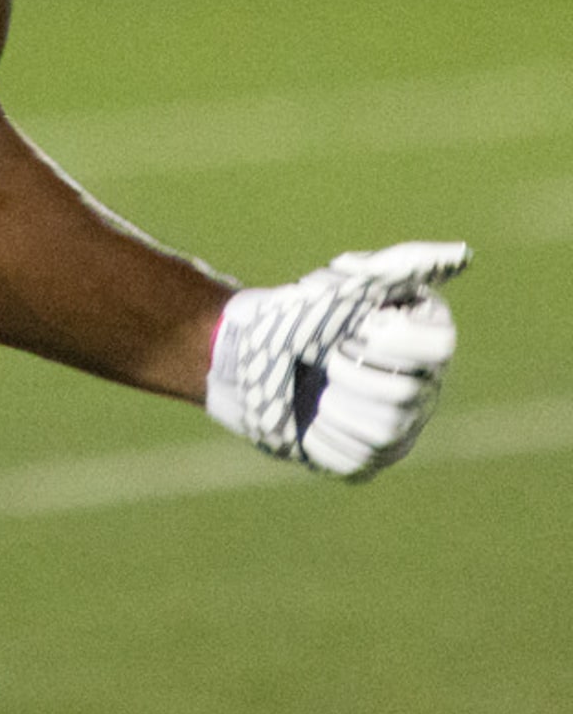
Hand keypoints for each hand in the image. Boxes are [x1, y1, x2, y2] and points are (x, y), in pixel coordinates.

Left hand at [206, 241, 468, 479]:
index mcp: (426, 345)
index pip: (439, 345)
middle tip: (327, 354)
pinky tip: (308, 417)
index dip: (391, 336)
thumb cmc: (301, 311)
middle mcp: (423, 389)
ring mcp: (399, 430)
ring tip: (316, 385)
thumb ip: (405, 264)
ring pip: (386, 432)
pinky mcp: (366, 460)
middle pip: (406, 393)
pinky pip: (356, 460)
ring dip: (334, 402)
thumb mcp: (350, 280)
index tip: (358, 324)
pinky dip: (320, 435)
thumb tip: (464, 253)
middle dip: (350, 369)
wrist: (248, 353)